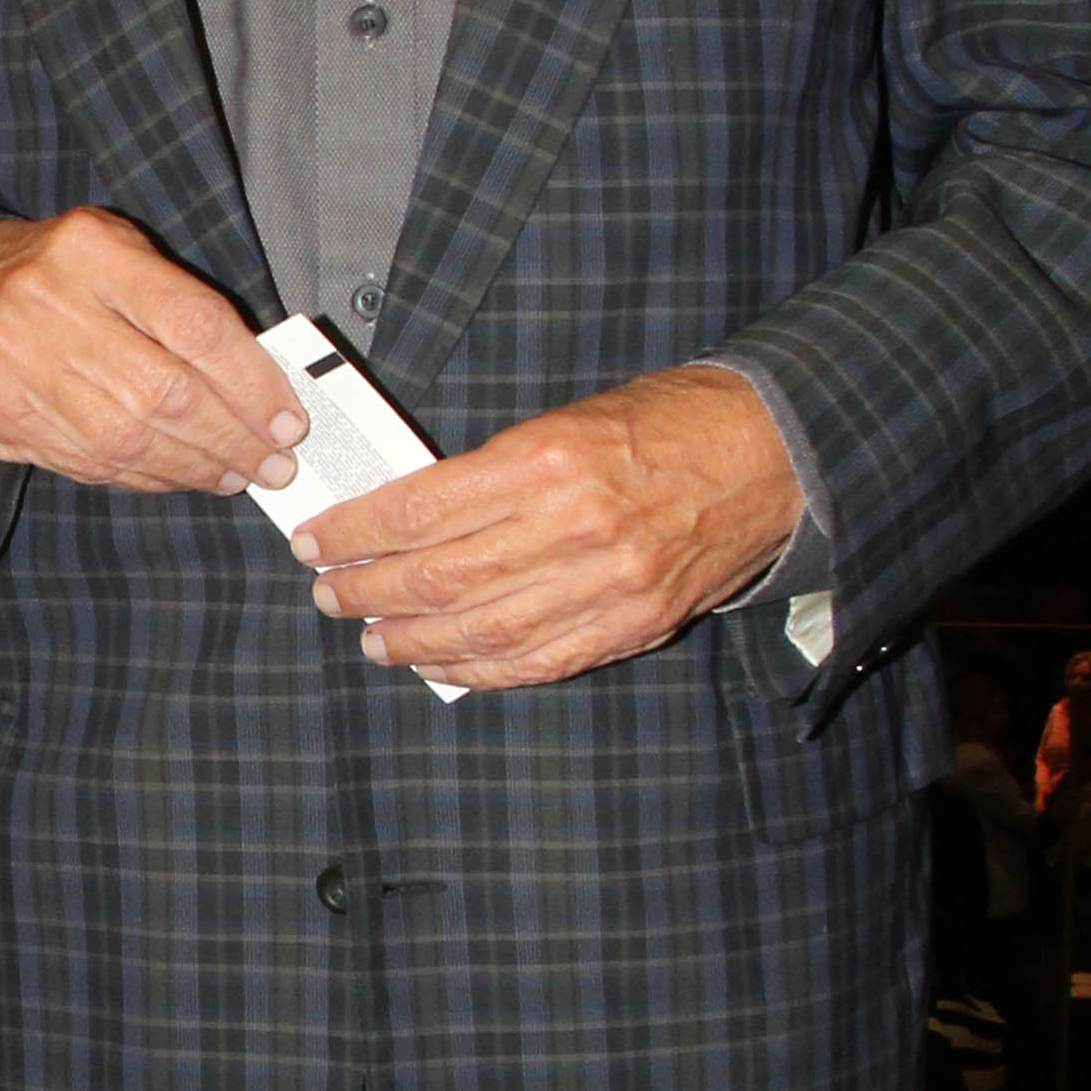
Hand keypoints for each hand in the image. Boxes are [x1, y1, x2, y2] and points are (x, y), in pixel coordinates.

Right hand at [0, 210, 303, 497]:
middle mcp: (49, 306)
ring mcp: (17, 367)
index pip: (192, 324)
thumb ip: (180, 303)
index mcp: (91, 251)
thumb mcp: (116, 251)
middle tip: (273, 463)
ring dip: (195, 468)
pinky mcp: (0, 417)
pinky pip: (91, 463)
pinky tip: (182, 476)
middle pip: (164, 394)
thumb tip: (256, 381)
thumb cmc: (54, 272)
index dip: (250, 382)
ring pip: (128, 440)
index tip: (287, 420)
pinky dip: (148, 478)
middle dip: (232, 439)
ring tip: (237, 474)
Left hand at [296, 362, 800, 687]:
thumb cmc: (668, 423)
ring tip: (373, 636)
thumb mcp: (568, 419)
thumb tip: (411, 516)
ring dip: (411, 640)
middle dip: (367, 593)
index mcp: (548, 462)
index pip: (419, 511)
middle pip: (437, 579)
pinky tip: (439, 665)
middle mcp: (573, 529)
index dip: (355, 533)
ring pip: (478, 633)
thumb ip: (492, 474)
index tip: (318, 541)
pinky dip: (478, 671)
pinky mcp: (632, 625)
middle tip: (331, 595)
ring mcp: (606, 586)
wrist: (772, 453)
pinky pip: (536, 663)